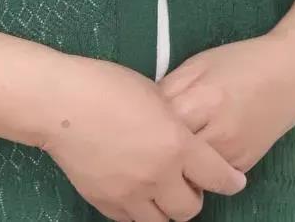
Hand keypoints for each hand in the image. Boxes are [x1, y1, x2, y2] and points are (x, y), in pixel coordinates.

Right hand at [38, 54, 248, 221]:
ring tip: (161, 190)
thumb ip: (174, 121)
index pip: (218, 176)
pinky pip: (131, 219)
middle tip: (189, 182)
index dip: (230, 181)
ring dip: (167, 208)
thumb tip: (182, 133)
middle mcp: (159, 176)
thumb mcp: (154, 94)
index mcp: (176, 144)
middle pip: (191, 208)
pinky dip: (138, 209)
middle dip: (195, 196)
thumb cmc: (107, 86)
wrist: (62, 104)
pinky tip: (134, 190)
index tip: (233, 181)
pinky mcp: (106, 203)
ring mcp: (131, 194)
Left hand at [155, 31, 294, 174]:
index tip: (132, 118)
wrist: (290, 74)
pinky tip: (190, 154)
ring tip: (162, 151)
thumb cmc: (241, 62)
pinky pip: (210, 175)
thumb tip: (144, 108)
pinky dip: (197, 169)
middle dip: (155, 148)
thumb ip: (171, 87)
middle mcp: (219, 132)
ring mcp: (233, 153)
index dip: (142, 121)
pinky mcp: (244, 165)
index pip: (160, 122)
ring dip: (174, 163)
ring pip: (189, 171)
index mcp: (204, 99)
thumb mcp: (199, 63)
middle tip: (143, 141)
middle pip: (172, 153)